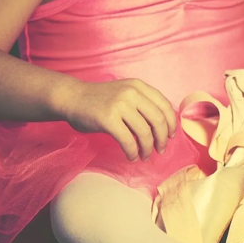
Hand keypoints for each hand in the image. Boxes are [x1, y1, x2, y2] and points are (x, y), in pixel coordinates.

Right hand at [62, 79, 176, 161]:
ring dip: (148, 149)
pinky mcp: (108, 119)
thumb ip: (143, 104)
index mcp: (139, 86)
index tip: (171, 136)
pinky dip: (132, 152)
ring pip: (145, 133)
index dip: (172, 124)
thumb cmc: (100, 100)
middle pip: (158, 121)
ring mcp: (120, 105)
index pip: (165, 106)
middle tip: (160, 149)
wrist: (72, 98)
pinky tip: (131, 156)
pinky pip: (128, 141)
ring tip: (145, 156)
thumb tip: (164, 128)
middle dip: (162, 139)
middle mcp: (131, 93)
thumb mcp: (125, 94)